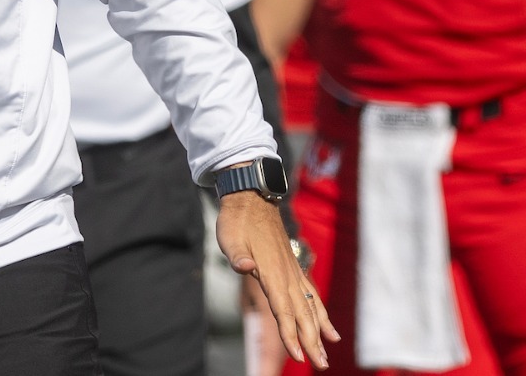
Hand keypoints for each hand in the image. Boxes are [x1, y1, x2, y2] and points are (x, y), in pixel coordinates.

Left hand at [218, 190, 338, 368]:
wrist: (251, 198)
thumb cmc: (236, 220)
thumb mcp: (229, 236)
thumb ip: (237, 255)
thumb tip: (244, 266)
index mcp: (271, 272)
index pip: (283, 311)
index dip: (290, 334)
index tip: (297, 356)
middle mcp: (287, 275)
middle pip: (301, 315)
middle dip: (310, 342)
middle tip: (320, 365)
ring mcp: (292, 272)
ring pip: (310, 308)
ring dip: (318, 332)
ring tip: (327, 354)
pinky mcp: (293, 269)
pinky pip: (310, 296)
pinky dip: (321, 314)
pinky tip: (329, 329)